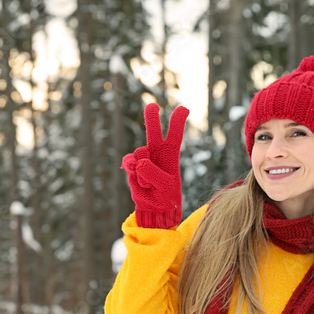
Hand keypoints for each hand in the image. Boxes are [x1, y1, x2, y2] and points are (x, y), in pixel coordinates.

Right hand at [120, 103, 189, 227]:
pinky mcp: (132, 165)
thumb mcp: (165, 188)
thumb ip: (154, 174)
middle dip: (152, 118)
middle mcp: (157, 152)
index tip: (184, 108)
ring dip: (143, 171)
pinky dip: (130, 168)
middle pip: (153, 132)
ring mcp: (143, 157)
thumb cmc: (165, 196)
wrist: (152, 208)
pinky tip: (134, 174)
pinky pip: (128, 161)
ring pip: (139, 153)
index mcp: (171, 155)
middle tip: (152, 106)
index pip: (174, 136)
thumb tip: (139, 162)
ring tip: (148, 184)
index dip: (177, 122)